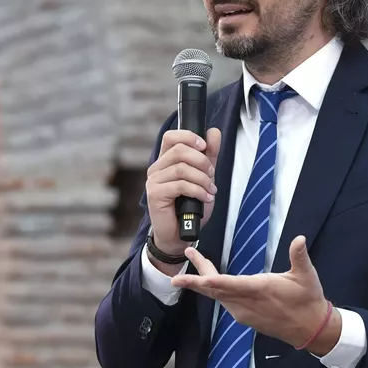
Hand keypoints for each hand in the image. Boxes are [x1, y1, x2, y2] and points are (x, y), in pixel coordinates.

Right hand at [145, 128, 222, 259]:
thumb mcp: (204, 177)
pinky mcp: (155, 194)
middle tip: (211, 175)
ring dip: (202, 179)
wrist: (180, 235)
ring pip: (181, 168)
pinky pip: (180, 185)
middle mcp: (156, 168)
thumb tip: (214, 132)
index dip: (189, 136)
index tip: (204, 146)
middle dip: (202, 161)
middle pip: (179, 150)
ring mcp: (154, 181)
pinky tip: (205, 198)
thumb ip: (209, 156)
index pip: (171, 136)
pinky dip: (197, 190)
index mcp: (166, 161)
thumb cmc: (190, 208)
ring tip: (210, 190)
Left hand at [171, 235, 339, 352]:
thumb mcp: (307, 276)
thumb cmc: (308, 300)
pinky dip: (212, 288)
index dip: (213, 281)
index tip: (197, 277)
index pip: (231, 285)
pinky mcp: (242, 316)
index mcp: (260, 290)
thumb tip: (299, 239)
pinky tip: (207, 279)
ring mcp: (242, 312)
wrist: (310, 329)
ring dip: (202, 279)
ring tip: (194, 259)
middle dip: (197, 274)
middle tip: (186, 256)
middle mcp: (246, 303)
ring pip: (216, 295)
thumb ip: (299, 256)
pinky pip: (222, 301)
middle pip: (216, 288)